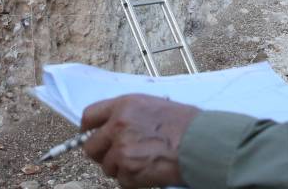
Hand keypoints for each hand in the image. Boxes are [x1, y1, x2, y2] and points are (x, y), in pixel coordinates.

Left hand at [81, 94, 199, 188]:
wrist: (200, 143)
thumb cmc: (184, 123)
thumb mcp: (152, 106)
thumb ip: (128, 115)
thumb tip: (111, 127)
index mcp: (123, 106)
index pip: (89, 116)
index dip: (87, 130)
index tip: (90, 136)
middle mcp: (118, 126)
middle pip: (90, 147)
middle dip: (101, 154)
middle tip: (115, 157)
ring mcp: (121, 150)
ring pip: (107, 167)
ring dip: (121, 169)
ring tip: (143, 162)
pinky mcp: (129, 171)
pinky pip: (122, 181)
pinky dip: (133, 181)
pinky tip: (149, 171)